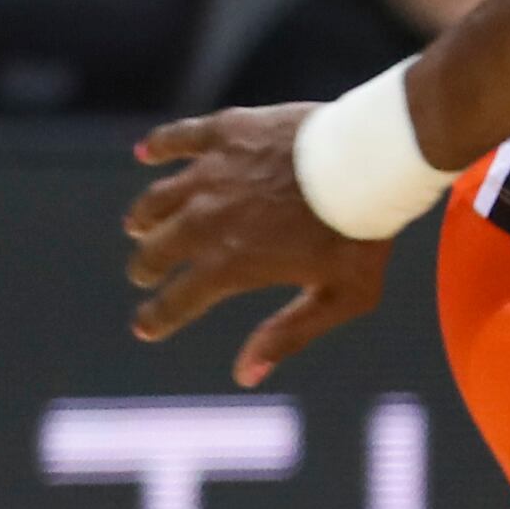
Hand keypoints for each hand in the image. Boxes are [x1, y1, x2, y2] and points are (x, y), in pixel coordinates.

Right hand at [124, 109, 392, 381]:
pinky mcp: (225, 133)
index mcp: (231, 265)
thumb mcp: (338, 298)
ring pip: (158, 200)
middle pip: (157, 250)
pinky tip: (145, 153)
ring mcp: (212, 174)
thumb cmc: (361, 235)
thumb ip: (289, 334)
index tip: (145, 328)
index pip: (177, 302)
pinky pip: (178, 139)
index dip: (156, 318)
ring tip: (139, 224)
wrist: (371, 163)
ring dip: (144, 217)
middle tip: (145, 273)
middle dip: (146, 267)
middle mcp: (208, 222)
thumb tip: (246, 375)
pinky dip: (158, 146)